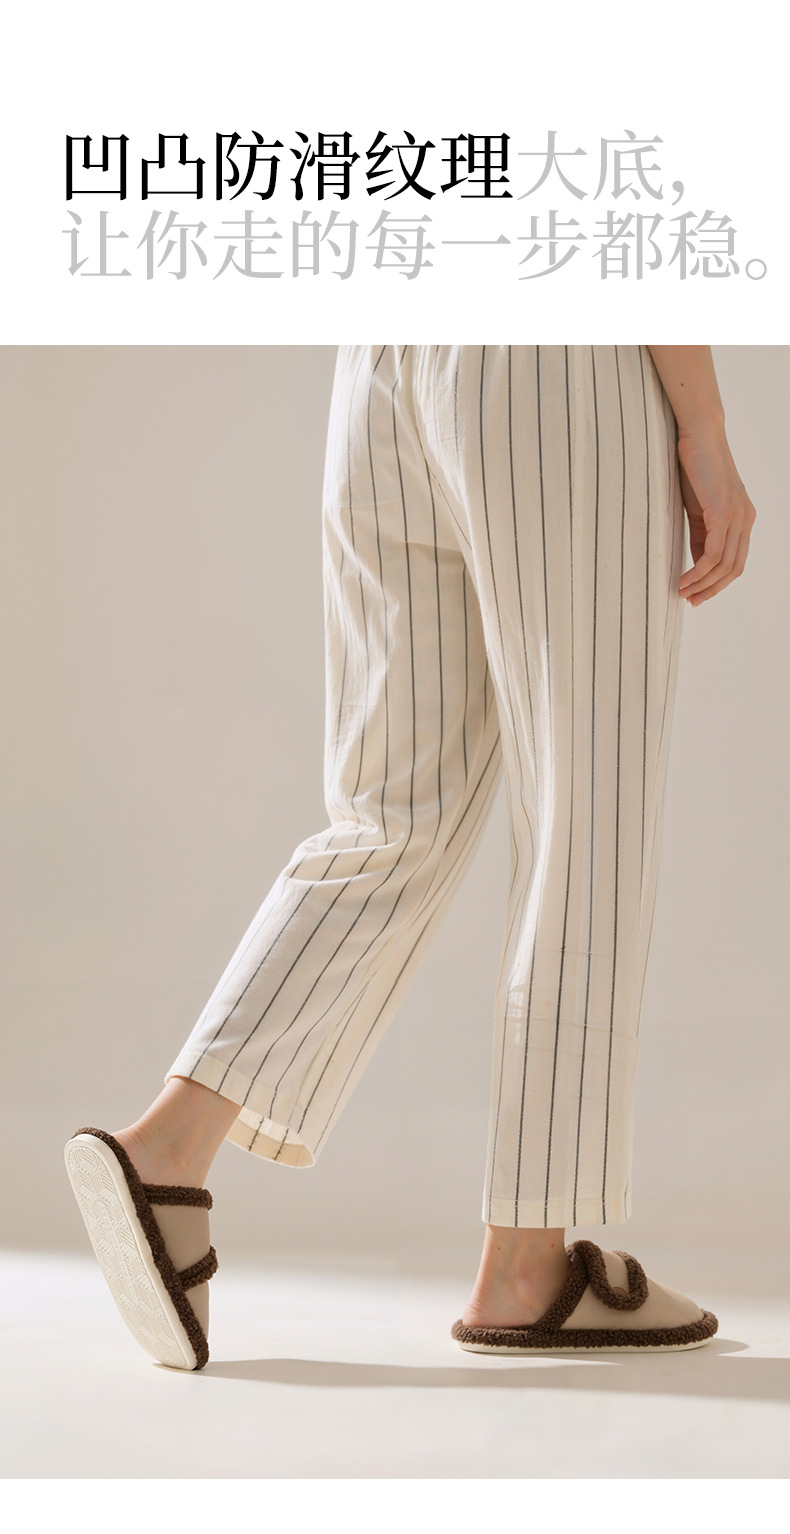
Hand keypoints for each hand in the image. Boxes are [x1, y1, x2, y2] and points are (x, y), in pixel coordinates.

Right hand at [676, 426, 756, 605]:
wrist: (699, 434)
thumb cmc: (695, 467)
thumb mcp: (698, 508)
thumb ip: (702, 534)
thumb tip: (698, 563)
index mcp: (743, 519)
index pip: (735, 562)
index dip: (717, 583)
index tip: (696, 595)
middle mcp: (745, 520)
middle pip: (733, 569)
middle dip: (711, 590)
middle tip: (689, 601)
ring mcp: (737, 516)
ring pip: (724, 565)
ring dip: (702, 584)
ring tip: (681, 591)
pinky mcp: (723, 512)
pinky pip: (713, 553)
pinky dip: (699, 570)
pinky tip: (683, 578)